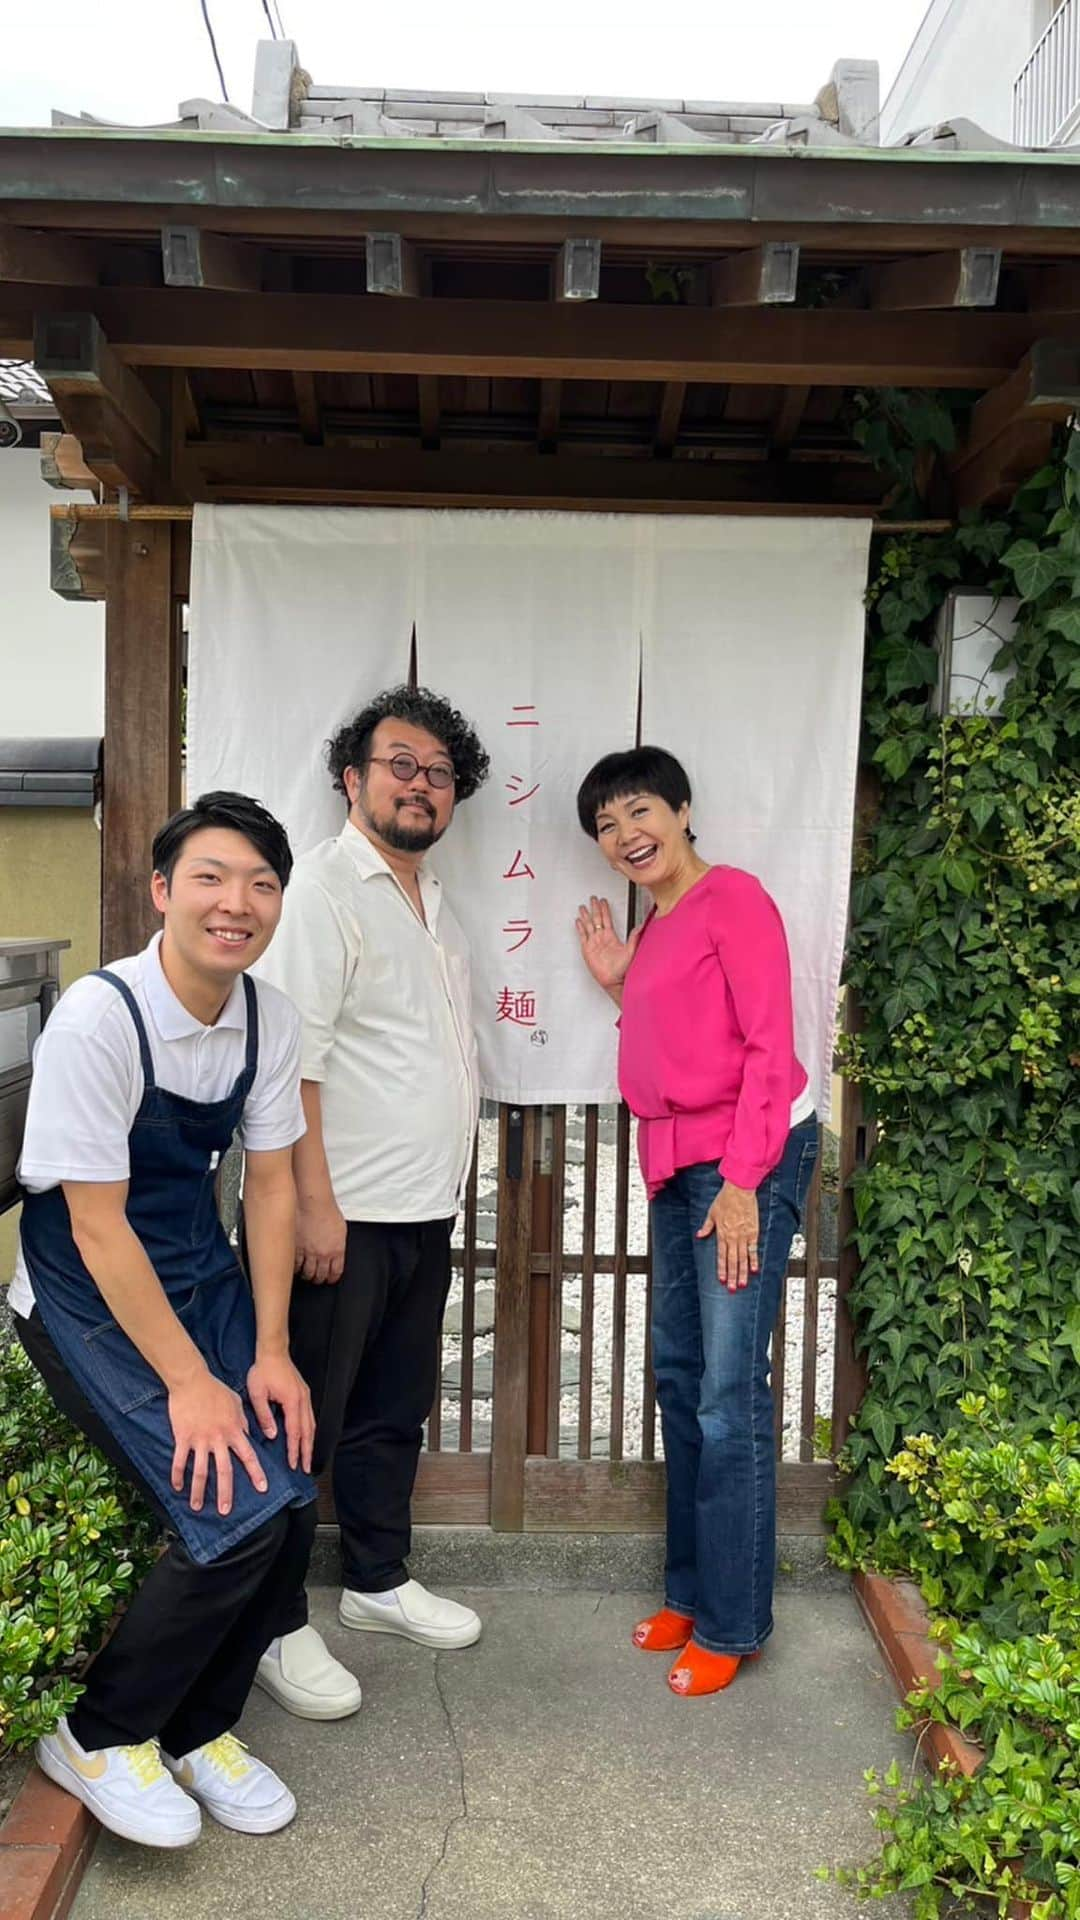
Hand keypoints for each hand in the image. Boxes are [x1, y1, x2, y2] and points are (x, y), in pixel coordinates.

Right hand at [168, 1368, 268, 1515]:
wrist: (192, 1380)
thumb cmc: (215, 1390)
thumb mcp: (236, 1404)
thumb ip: (242, 1422)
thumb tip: (248, 1436)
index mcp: (234, 1431)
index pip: (248, 1456)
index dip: (256, 1473)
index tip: (262, 1488)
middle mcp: (218, 1439)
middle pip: (224, 1471)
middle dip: (225, 1493)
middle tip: (225, 1511)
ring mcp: (199, 1440)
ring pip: (200, 1471)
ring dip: (198, 1491)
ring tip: (197, 1507)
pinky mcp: (183, 1437)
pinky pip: (179, 1461)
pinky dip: (177, 1475)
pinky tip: (177, 1487)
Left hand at [247, 1351, 315, 1473]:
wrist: (273, 1351)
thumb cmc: (263, 1371)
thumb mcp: (257, 1394)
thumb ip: (264, 1415)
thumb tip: (272, 1435)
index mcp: (292, 1402)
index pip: (294, 1432)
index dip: (294, 1450)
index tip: (293, 1465)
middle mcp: (303, 1401)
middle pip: (308, 1431)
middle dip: (307, 1451)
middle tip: (306, 1468)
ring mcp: (306, 1396)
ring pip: (312, 1424)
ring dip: (310, 1442)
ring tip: (308, 1457)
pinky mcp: (304, 1393)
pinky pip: (310, 1416)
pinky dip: (310, 1430)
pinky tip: (306, 1437)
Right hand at [296, 1195, 346, 1283]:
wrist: (313, 1202)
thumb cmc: (327, 1211)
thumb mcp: (341, 1229)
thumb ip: (338, 1244)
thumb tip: (337, 1253)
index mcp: (337, 1250)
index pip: (335, 1272)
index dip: (332, 1278)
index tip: (329, 1279)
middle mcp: (323, 1254)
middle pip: (320, 1275)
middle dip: (318, 1279)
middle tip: (316, 1278)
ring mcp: (309, 1252)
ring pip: (307, 1273)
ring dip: (307, 1275)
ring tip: (305, 1274)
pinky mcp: (296, 1248)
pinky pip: (295, 1265)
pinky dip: (295, 1268)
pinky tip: (295, 1267)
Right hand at [575, 896, 641, 992]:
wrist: (614, 980)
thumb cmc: (622, 969)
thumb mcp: (631, 951)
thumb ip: (635, 938)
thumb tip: (640, 927)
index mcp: (611, 937)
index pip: (607, 919)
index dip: (605, 909)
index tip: (603, 901)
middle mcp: (602, 938)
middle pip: (596, 919)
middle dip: (594, 908)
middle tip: (592, 899)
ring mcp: (594, 943)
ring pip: (588, 925)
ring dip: (586, 916)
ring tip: (582, 907)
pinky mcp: (587, 950)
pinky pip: (582, 936)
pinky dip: (580, 928)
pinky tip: (578, 922)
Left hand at [697, 1182, 759, 1292]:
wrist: (739, 1190)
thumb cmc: (725, 1199)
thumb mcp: (711, 1213)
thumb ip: (706, 1226)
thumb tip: (699, 1235)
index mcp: (721, 1234)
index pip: (721, 1256)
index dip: (721, 1269)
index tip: (721, 1280)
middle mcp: (733, 1237)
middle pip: (732, 1261)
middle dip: (732, 1276)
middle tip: (732, 1289)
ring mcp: (744, 1236)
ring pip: (743, 1258)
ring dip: (742, 1272)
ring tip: (742, 1284)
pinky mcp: (753, 1232)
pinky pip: (753, 1249)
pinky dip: (754, 1260)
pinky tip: (754, 1270)